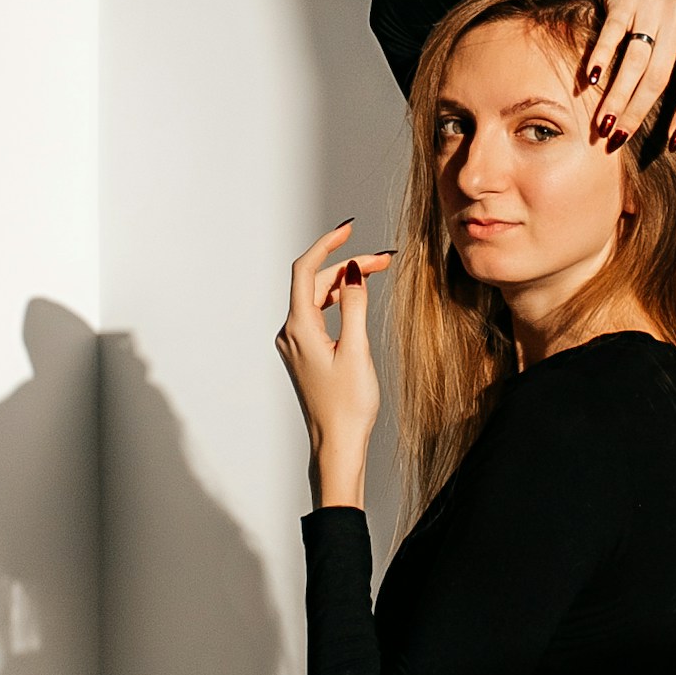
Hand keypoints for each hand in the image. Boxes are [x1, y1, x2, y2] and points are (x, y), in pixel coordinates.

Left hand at [275, 224, 393, 509]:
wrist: (336, 445)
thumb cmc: (348, 405)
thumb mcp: (356, 350)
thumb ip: (353, 306)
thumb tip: (352, 269)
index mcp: (298, 328)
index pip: (305, 270)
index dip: (327, 244)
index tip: (350, 229)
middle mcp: (290, 332)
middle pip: (314, 282)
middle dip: (347, 265)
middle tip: (385, 259)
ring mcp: (295, 344)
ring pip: (316, 298)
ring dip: (344, 282)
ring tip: (377, 273)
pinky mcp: (304, 353)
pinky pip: (317, 315)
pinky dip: (337, 301)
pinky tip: (356, 299)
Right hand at [571, 0, 675, 148]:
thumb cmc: (667, 3)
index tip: (673, 141)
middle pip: (658, 77)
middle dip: (638, 112)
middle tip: (619, 138)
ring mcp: (652, 10)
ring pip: (634, 61)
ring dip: (616, 95)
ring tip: (603, 123)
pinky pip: (612, 33)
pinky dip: (600, 57)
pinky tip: (588, 80)